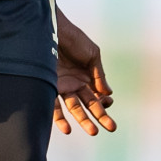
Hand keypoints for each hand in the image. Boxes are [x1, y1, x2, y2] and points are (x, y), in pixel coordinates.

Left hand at [53, 11, 115, 135]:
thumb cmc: (73, 39)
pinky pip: (54, 106)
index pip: (98, 96)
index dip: (105, 102)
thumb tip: (108, 93)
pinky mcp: (49, 86)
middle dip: (100, 116)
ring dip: (83, 120)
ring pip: (74, 108)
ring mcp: (62, 86)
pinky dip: (60, 118)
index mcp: (86, 77)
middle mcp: (74, 84)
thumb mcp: (92, 54)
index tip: (109, 104)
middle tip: (111, 127)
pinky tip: (67, 128)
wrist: (53, 28)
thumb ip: (99, 75)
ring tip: (93, 131)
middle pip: (89, 105)